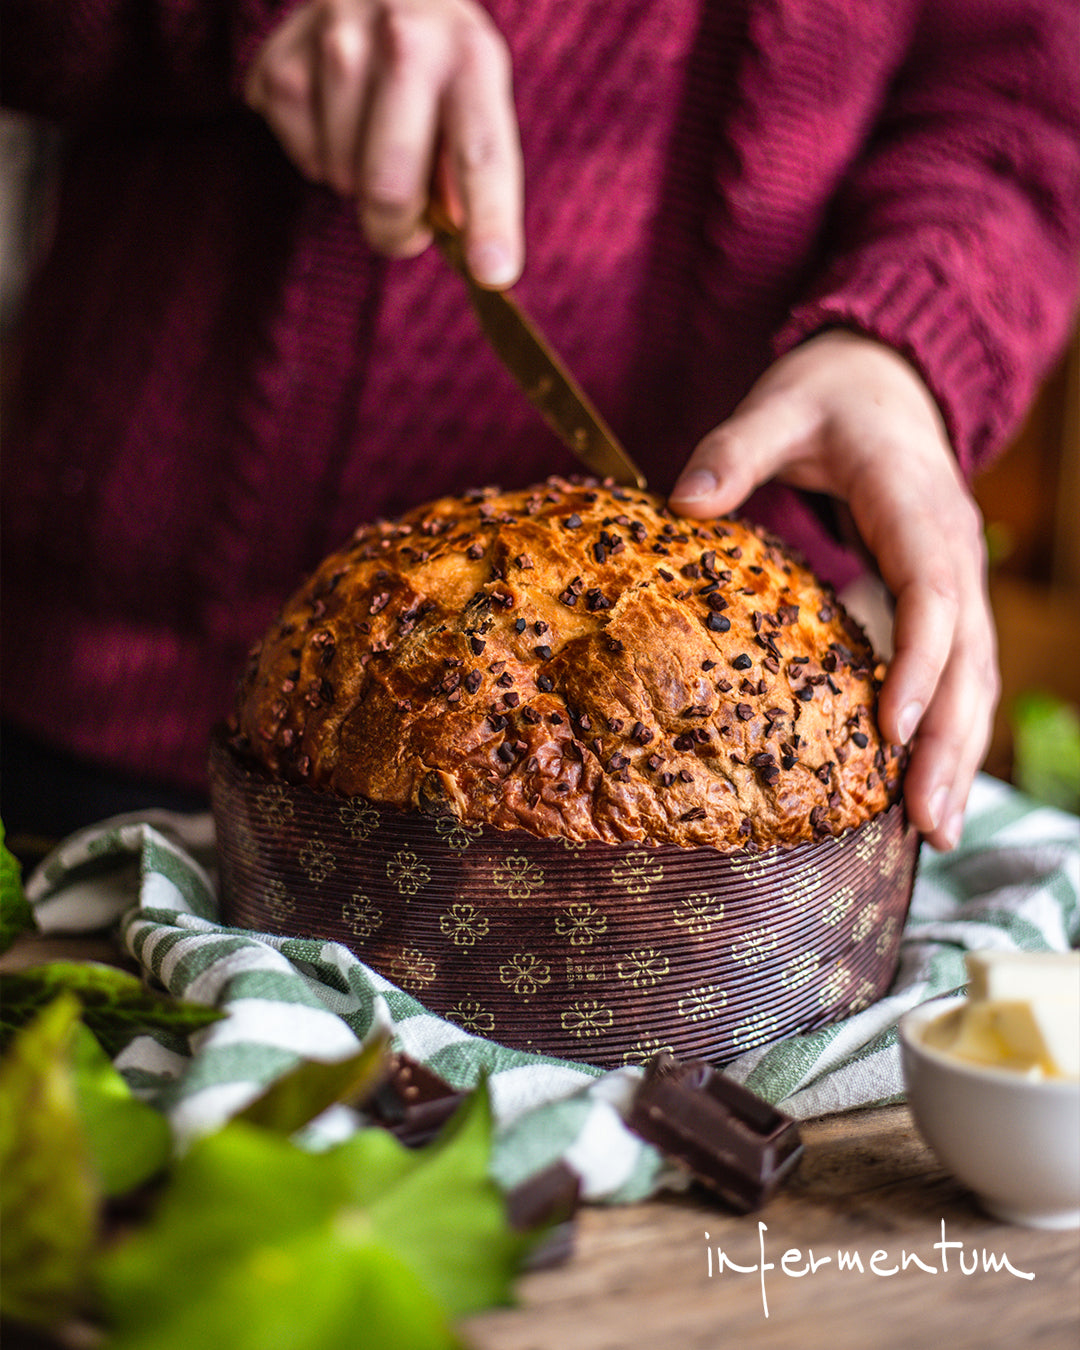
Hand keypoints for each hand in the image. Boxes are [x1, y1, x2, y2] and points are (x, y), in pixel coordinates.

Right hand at [244, 0, 523, 286]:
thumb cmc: (437, 73)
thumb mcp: (475, 106)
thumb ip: (476, 179)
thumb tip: (478, 259)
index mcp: (472, 59)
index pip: (481, 156)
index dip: (490, 221)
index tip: (494, 273)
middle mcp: (406, 37)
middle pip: (389, 187)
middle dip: (395, 230)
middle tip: (404, 225)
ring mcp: (335, 40)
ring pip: (339, 177)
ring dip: (355, 183)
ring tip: (371, 140)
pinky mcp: (281, 57)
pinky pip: (301, 157)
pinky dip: (318, 158)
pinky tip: (334, 120)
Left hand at [670, 329, 998, 850]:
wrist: (889, 381)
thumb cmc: (831, 396)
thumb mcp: (780, 405)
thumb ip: (736, 448)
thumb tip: (684, 501)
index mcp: (915, 505)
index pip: (932, 593)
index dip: (919, 662)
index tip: (892, 730)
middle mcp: (951, 548)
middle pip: (968, 655)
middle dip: (951, 741)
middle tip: (929, 823)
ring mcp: (956, 576)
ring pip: (974, 673)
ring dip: (959, 751)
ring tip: (936, 830)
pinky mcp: (944, 597)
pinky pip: (958, 669)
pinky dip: (948, 728)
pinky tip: (926, 785)